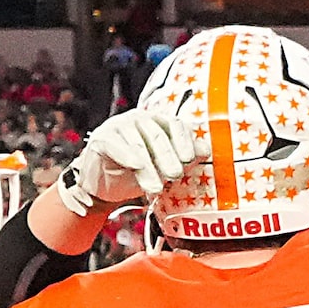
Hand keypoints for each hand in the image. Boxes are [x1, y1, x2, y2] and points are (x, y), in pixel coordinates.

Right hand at [58, 109, 194, 215]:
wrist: (104, 185)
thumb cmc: (137, 173)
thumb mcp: (163, 167)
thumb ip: (184, 158)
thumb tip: (206, 150)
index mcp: (158, 123)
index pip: (175, 125)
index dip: (184, 140)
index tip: (190, 159)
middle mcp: (139, 120)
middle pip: (158, 135)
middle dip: (168, 157)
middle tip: (175, 175)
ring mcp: (118, 126)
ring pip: (138, 145)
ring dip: (149, 168)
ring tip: (156, 188)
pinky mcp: (102, 138)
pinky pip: (116, 145)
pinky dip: (126, 155)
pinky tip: (136, 166)